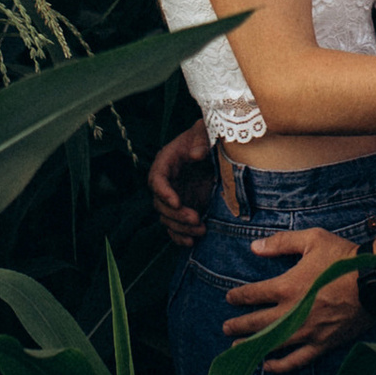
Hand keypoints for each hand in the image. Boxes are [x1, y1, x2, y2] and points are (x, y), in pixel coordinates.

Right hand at [148, 117, 213, 244]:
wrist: (218, 149)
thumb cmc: (208, 137)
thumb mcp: (206, 132)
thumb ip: (201, 140)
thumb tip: (196, 154)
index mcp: (166, 162)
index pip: (156, 179)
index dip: (163, 192)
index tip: (177, 201)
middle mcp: (167, 182)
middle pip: (160, 203)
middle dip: (176, 214)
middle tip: (196, 219)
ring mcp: (175, 197)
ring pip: (167, 218)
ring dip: (181, 228)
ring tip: (201, 230)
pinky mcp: (184, 209)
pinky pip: (175, 227)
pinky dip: (180, 237)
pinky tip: (192, 242)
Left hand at [220, 224, 373, 372]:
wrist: (375, 280)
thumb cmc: (344, 258)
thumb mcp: (312, 240)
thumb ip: (281, 243)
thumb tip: (254, 246)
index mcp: (287, 286)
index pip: (253, 294)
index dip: (238, 296)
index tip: (230, 298)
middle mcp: (292, 312)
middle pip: (257, 322)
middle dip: (238, 325)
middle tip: (226, 327)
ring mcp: (307, 331)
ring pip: (271, 344)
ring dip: (251, 346)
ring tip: (236, 348)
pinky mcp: (322, 344)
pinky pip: (296, 360)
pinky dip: (280, 365)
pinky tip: (268, 366)